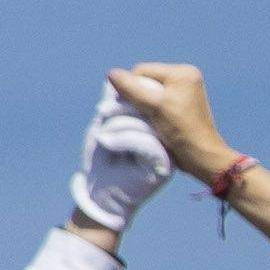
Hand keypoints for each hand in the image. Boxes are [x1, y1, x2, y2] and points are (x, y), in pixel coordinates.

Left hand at [77, 91, 179, 232]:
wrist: (101, 191)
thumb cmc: (102, 159)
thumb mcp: (106, 125)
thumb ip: (114, 103)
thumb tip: (115, 78)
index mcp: (156, 125)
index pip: (149, 99)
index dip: (127, 96)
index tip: (105, 107)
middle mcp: (166, 136)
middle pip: (150, 108)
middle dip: (121, 108)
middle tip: (102, 114)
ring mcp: (167, 150)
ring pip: (147, 122)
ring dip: (118, 123)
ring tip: (103, 133)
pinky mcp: (164, 165)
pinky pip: (146, 141)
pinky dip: (122, 138)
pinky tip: (107, 142)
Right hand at [110, 61, 234, 183]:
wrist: (201, 155)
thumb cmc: (181, 129)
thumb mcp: (153, 106)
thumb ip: (130, 88)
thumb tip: (110, 73)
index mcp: (183, 73)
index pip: (142, 71)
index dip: (130, 87)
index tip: (130, 107)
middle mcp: (185, 78)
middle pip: (146, 80)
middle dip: (137, 96)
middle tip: (137, 113)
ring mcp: (185, 91)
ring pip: (150, 91)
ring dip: (143, 104)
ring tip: (146, 118)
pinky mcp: (183, 104)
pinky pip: (158, 100)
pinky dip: (151, 109)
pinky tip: (153, 120)